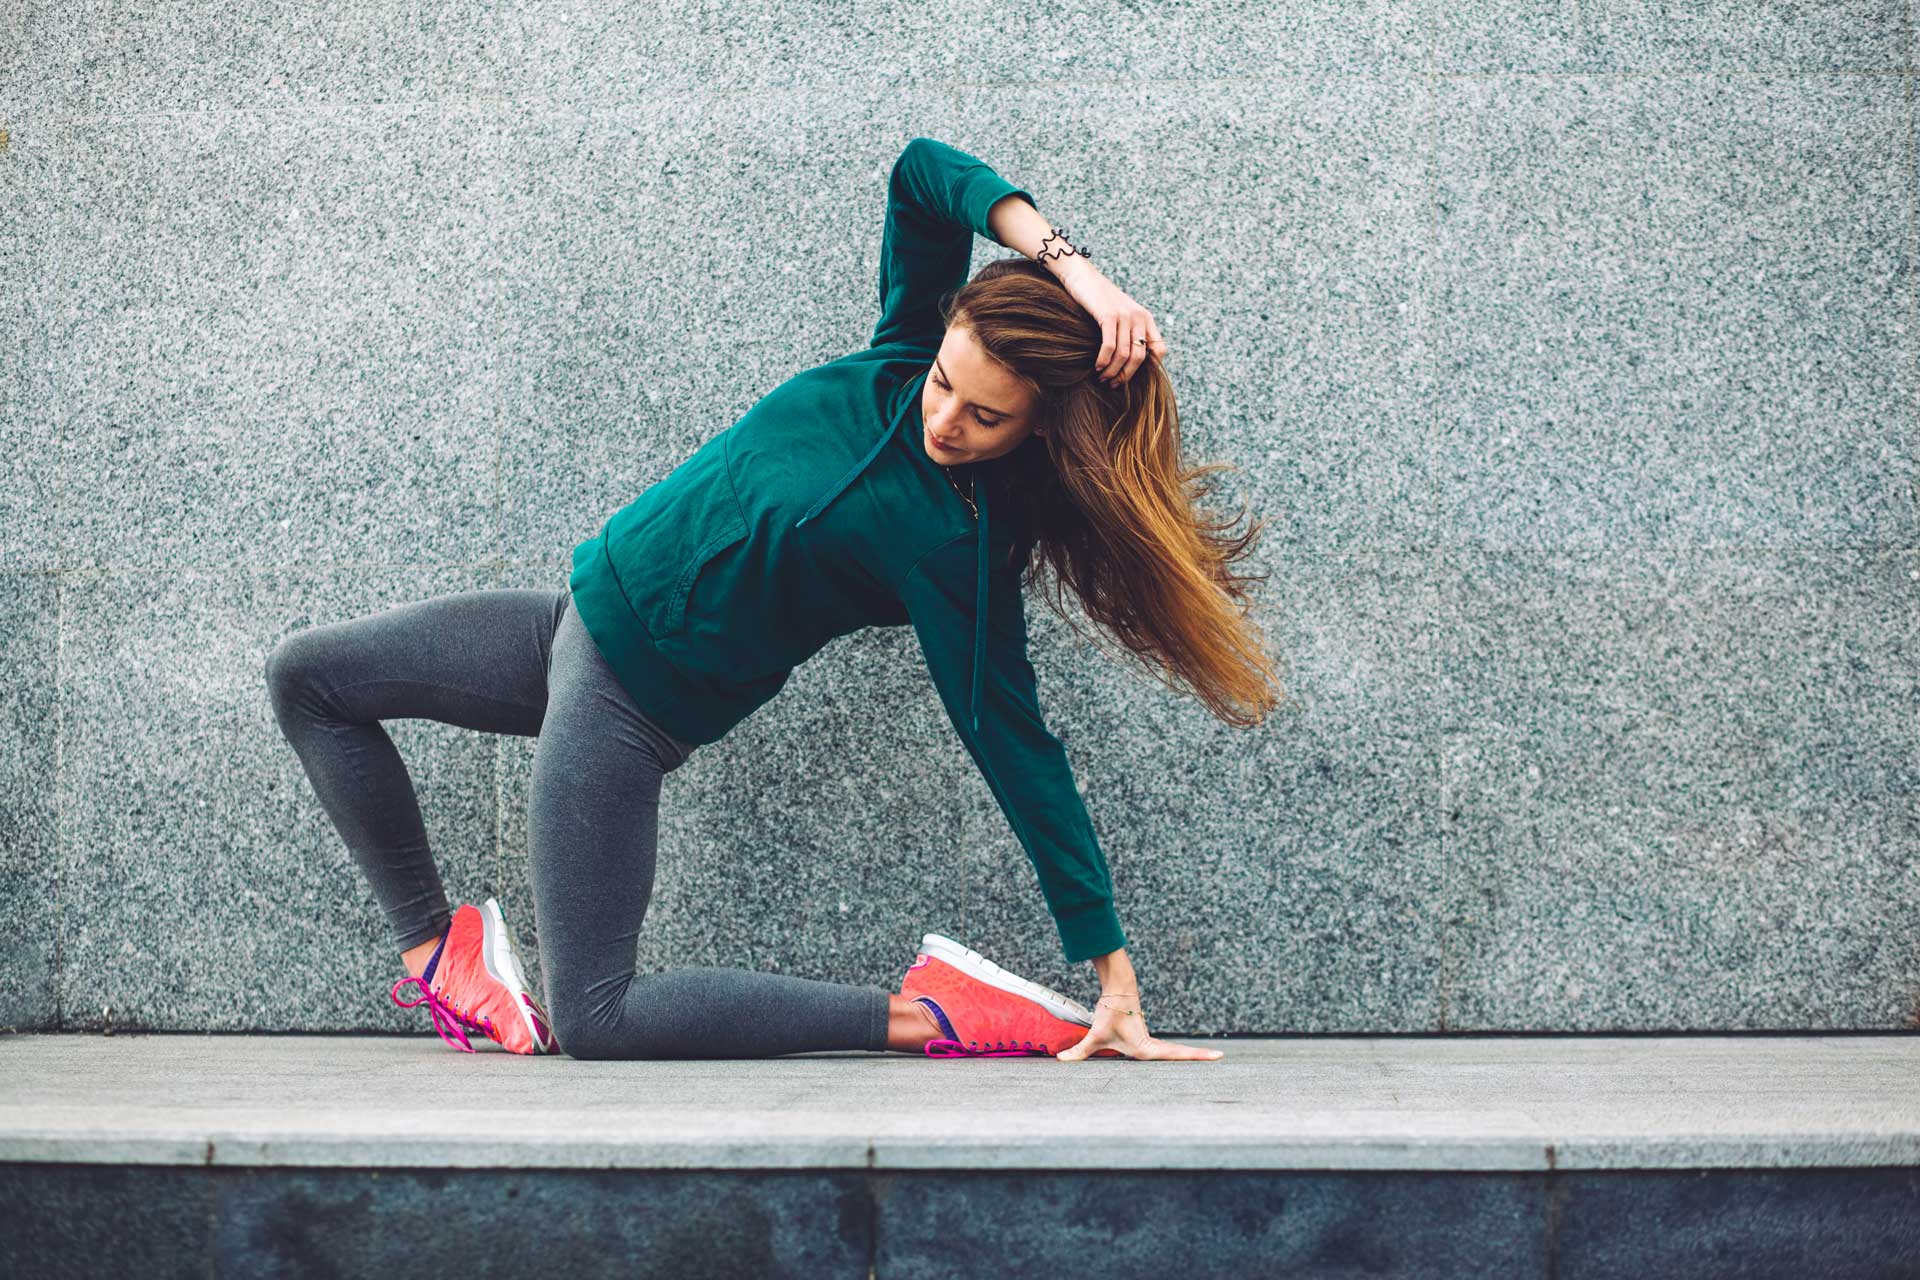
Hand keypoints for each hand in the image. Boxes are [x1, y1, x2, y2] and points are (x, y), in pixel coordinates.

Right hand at [1055, 259, 1167, 388]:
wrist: (1082, 277)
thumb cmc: (1099, 300)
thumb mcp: (1121, 314)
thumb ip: (1128, 332)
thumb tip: (1129, 361)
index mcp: (1146, 318)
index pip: (1159, 350)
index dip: (1150, 369)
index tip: (1132, 377)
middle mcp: (1139, 317)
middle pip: (1140, 358)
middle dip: (1126, 376)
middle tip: (1113, 384)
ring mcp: (1125, 316)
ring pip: (1124, 355)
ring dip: (1112, 372)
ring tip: (1102, 379)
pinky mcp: (1108, 316)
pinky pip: (1109, 346)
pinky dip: (1103, 361)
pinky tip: (1097, 367)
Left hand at [1056, 993, 1224, 1061]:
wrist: (1118, 989)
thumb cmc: (1110, 1012)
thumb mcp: (1096, 1034)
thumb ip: (1080, 1051)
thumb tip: (1061, 1061)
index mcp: (1145, 1048)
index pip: (1173, 1055)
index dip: (1194, 1057)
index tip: (1216, 1056)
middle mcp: (1151, 1046)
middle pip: (1179, 1055)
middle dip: (1199, 1058)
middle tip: (1221, 1058)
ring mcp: (1151, 1042)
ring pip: (1174, 1052)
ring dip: (1191, 1056)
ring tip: (1213, 1059)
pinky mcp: (1147, 1038)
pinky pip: (1166, 1048)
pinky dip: (1179, 1053)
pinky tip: (1186, 1058)